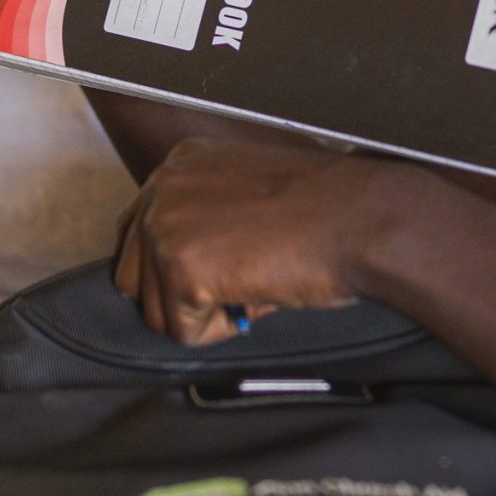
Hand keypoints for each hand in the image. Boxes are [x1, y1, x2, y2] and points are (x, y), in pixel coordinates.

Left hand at [113, 141, 422, 343]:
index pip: (136, 233)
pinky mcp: (179, 268)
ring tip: (256, 282)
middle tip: (244, 280)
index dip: (174, 269)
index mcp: (181, 162)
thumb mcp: (251, 192)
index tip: (214, 274)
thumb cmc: (328, 210)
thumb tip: (183, 276)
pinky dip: (222, 330)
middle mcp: (162, 186)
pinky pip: (183, 334)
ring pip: (157, 312)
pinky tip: (258, 295)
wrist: (362, 219)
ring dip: (206, 314)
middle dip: (184, 296)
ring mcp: (165, 226)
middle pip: (133, 278)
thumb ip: (207, 218)